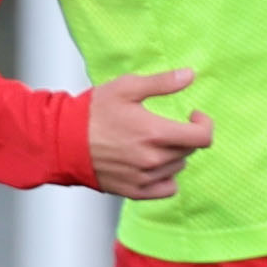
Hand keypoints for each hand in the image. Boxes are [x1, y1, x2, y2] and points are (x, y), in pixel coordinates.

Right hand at [88, 68, 214, 199]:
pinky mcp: (134, 192)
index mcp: (155, 133)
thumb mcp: (127, 88)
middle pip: (189, 150)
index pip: (202, 137)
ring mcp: (144, 178)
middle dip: (183, 135)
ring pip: (178, 167)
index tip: (194, 116)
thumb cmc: (91, 113)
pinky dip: (166, 176)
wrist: (62, 141)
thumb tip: (190, 75)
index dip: (204, 124)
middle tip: (164, 125)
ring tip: (151, 142)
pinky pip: (167, 188)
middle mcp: (153, 159)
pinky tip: (152, 164)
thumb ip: (162, 83)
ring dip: (173, 154)